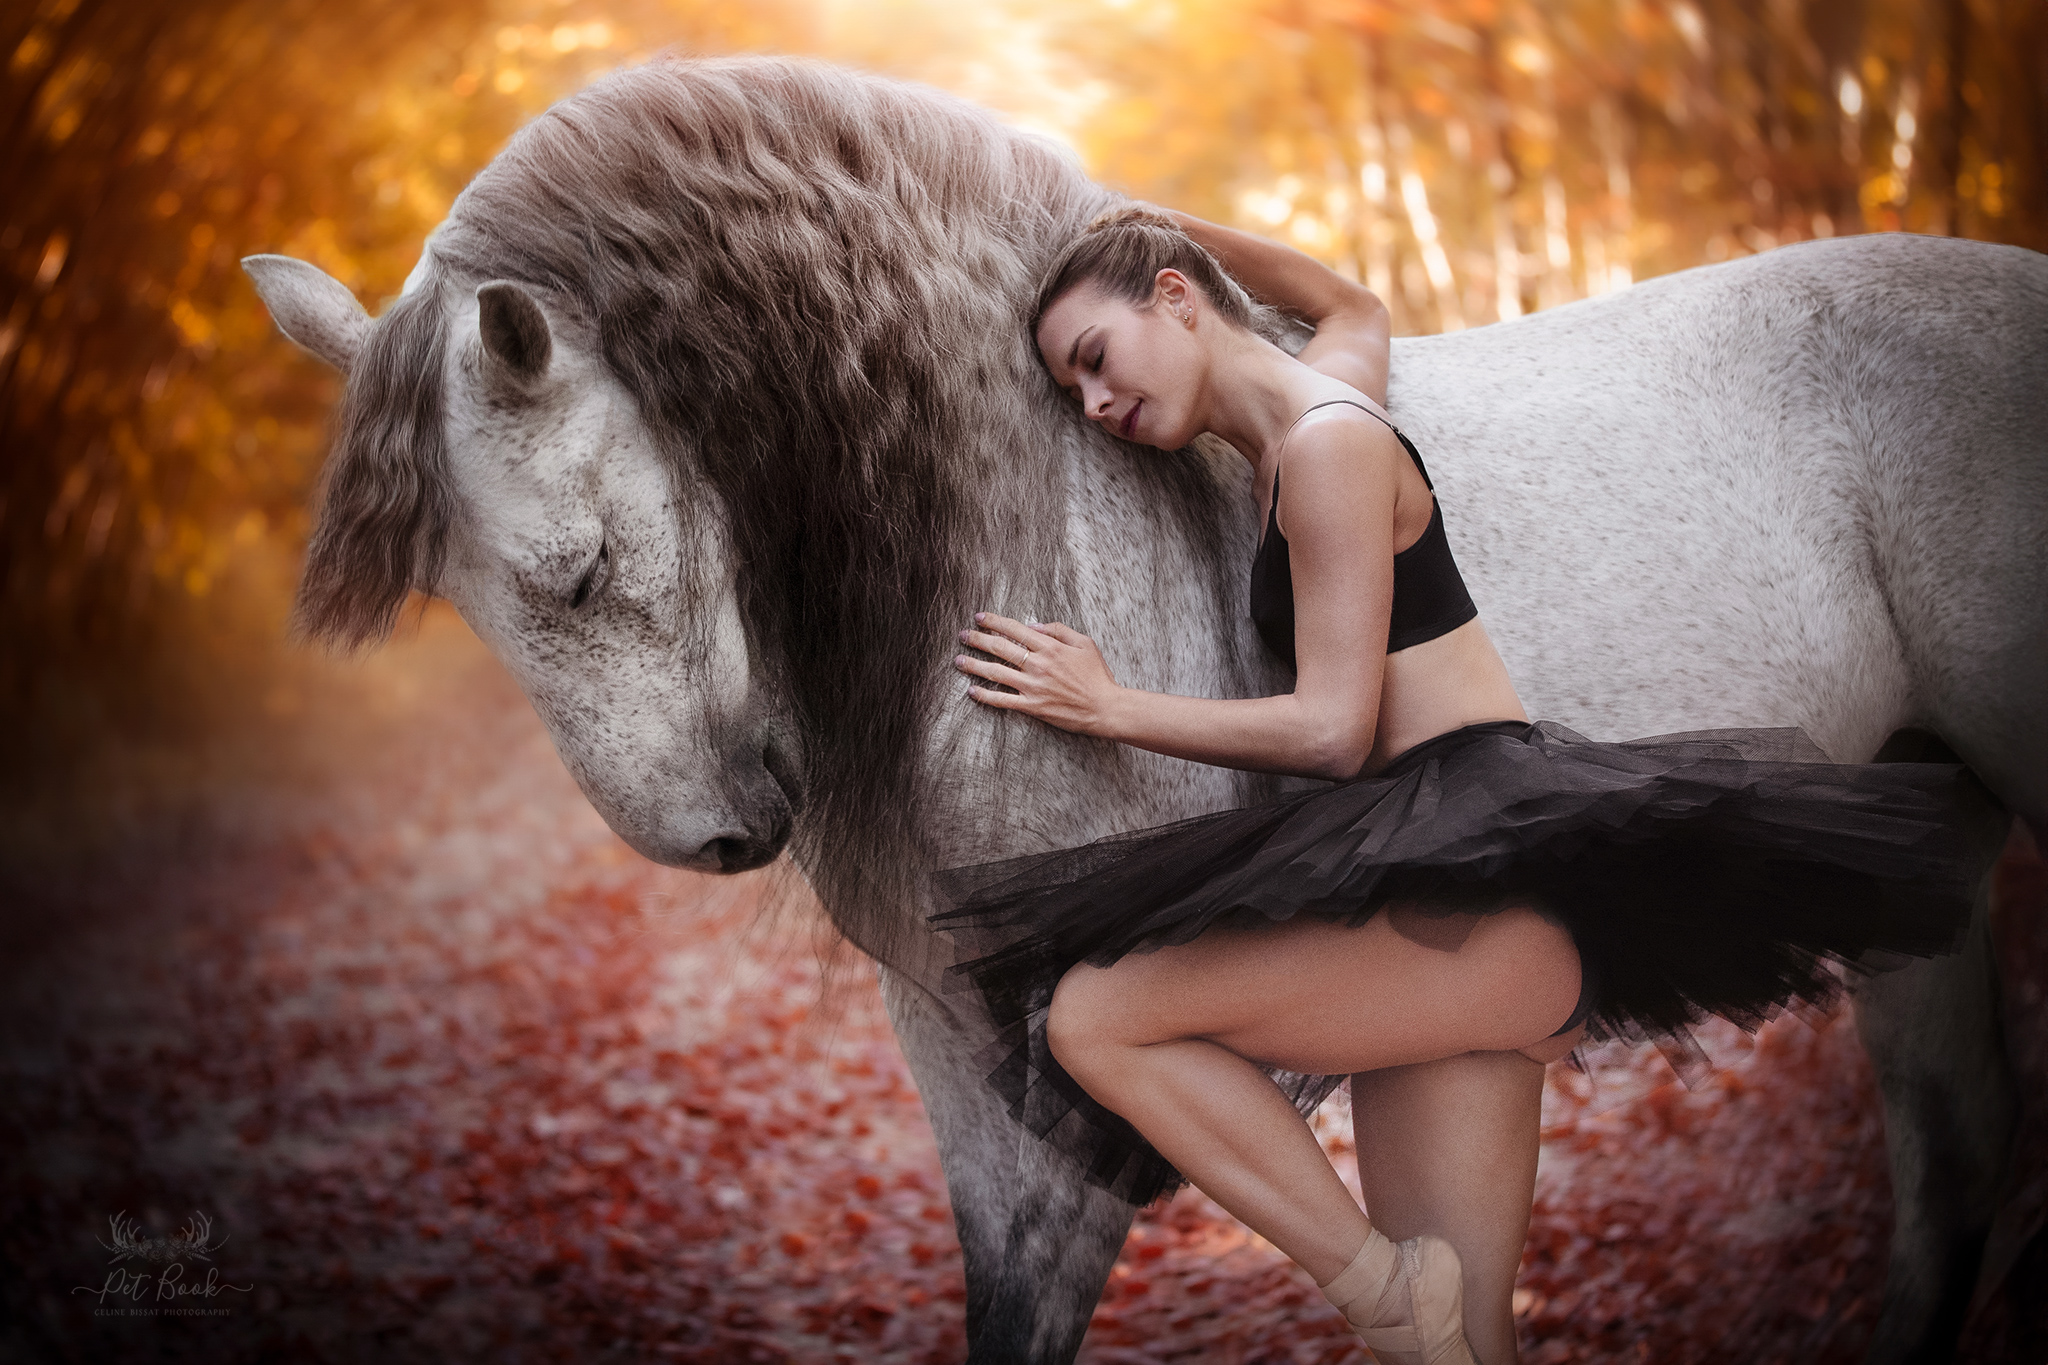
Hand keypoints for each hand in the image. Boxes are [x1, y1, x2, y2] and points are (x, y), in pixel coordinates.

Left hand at [955, 612, 1121, 734]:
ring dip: (974, 665)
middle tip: (963, 635)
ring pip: (996, 673)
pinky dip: (985, 696)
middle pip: (1001, 648)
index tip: (980, 617)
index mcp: (1050, 647)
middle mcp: (1038, 665)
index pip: (1015, 629)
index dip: (995, 622)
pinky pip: (1003, 700)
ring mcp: (1034, 686)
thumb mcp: (1085, 643)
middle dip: (978, 639)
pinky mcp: (1033, 706)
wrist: (1105, 708)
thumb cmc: (1098, 676)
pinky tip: (971, 691)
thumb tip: (1034, 625)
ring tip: (958, 661)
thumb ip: (1059, 630)